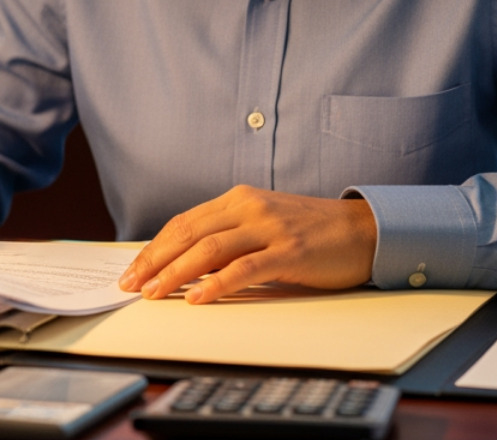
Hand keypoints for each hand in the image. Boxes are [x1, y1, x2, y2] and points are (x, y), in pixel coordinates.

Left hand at [117, 187, 377, 302]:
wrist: (363, 230)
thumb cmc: (310, 232)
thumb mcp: (263, 224)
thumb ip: (230, 236)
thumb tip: (185, 264)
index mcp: (238, 199)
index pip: (184, 222)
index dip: (154, 247)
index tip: (133, 270)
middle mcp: (249, 207)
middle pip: (189, 233)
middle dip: (155, 261)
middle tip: (132, 285)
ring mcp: (269, 228)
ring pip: (210, 249)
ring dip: (177, 273)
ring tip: (155, 293)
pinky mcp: (289, 251)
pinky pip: (246, 267)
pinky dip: (218, 283)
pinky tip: (199, 297)